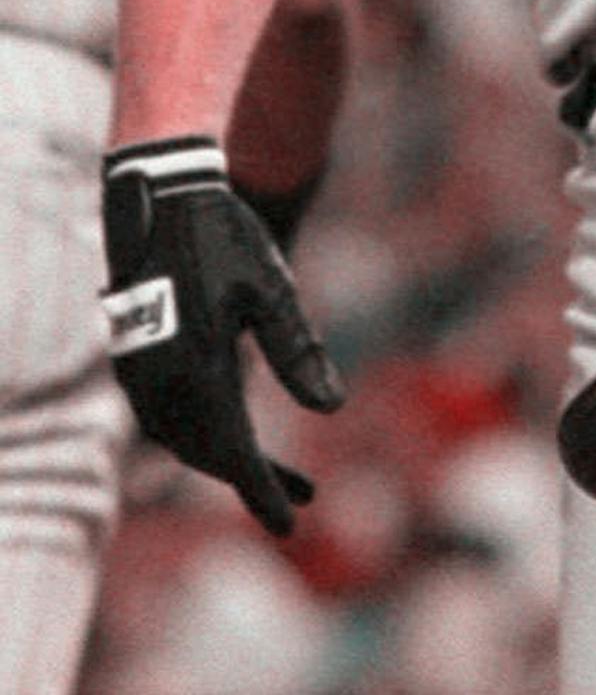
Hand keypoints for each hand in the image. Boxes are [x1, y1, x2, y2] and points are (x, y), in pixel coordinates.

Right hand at [102, 136, 344, 536]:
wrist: (164, 200)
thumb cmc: (226, 238)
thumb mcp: (274, 290)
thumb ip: (298, 352)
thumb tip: (332, 408)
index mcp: (201, 370)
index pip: (234, 454)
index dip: (263, 491)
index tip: (291, 523)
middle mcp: (163, 385)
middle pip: (209, 454)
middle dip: (252, 478)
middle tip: (301, 494)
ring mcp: (142, 377)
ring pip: (186, 440)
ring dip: (226, 456)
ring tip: (275, 471)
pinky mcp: (136, 364)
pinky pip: (168, 418)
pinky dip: (202, 433)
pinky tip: (232, 431)